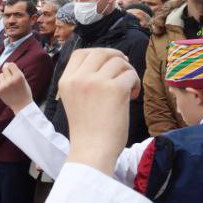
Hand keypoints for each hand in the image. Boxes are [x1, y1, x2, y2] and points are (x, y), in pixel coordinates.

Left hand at [0, 63, 33, 112]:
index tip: (12, 70)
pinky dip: (0, 83)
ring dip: (4, 78)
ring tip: (9, 85)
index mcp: (19, 76)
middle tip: (11, 78)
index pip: (10, 64)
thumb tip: (6, 64)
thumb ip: (15, 71)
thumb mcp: (23, 79)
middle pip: (5, 69)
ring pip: (0, 75)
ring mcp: (4, 85)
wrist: (21, 105)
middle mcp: (11, 80)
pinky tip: (5, 87)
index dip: (11, 66)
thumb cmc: (23, 91)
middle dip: (7, 71)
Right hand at [60, 48, 139, 174]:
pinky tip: (132, 97)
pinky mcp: (115, 89)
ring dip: (128, 72)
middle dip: (117, 58)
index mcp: (66, 81)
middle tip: (125, 71)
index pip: (81, 53)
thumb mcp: (74, 100)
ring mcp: (96, 83)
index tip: (109, 62)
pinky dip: (136, 84)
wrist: (92, 151)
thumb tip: (108, 61)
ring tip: (128, 89)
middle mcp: (79, 78)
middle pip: (101, 52)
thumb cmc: (87, 130)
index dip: (98, 54)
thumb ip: (83, 81)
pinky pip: (131, 74)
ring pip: (119, 62)